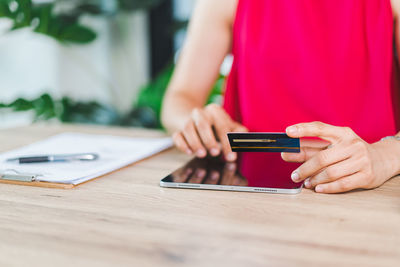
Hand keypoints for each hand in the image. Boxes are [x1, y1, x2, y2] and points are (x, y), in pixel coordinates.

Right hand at [172, 104, 247, 160]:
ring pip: (188, 128)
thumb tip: (243, 137)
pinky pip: (177, 135)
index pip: (222, 125)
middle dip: (209, 139)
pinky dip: (182, 144)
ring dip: (195, 142)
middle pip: (203, 124)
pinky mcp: (177, 129)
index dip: (227, 142)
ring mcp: (187, 120)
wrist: (191, 118)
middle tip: (215, 153)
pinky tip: (189, 152)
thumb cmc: (215, 125)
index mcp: (215, 111)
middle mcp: (200, 113)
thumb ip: (238, 131)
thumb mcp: (228, 126)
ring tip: (202, 154)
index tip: (231, 156)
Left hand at [282, 122, 396, 192]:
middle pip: (322, 157)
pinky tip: (318, 188)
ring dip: (314, 180)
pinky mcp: (366, 176)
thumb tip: (286, 152)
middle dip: (304, 168)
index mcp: (342, 133)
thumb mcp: (333, 145)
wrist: (383, 159)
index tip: (288, 132)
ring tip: (306, 183)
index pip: (320, 128)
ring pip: (330, 173)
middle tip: (294, 175)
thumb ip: (310, 148)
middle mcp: (353, 145)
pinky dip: (327, 188)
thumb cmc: (351, 152)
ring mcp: (361, 160)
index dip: (303, 129)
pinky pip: (342, 184)